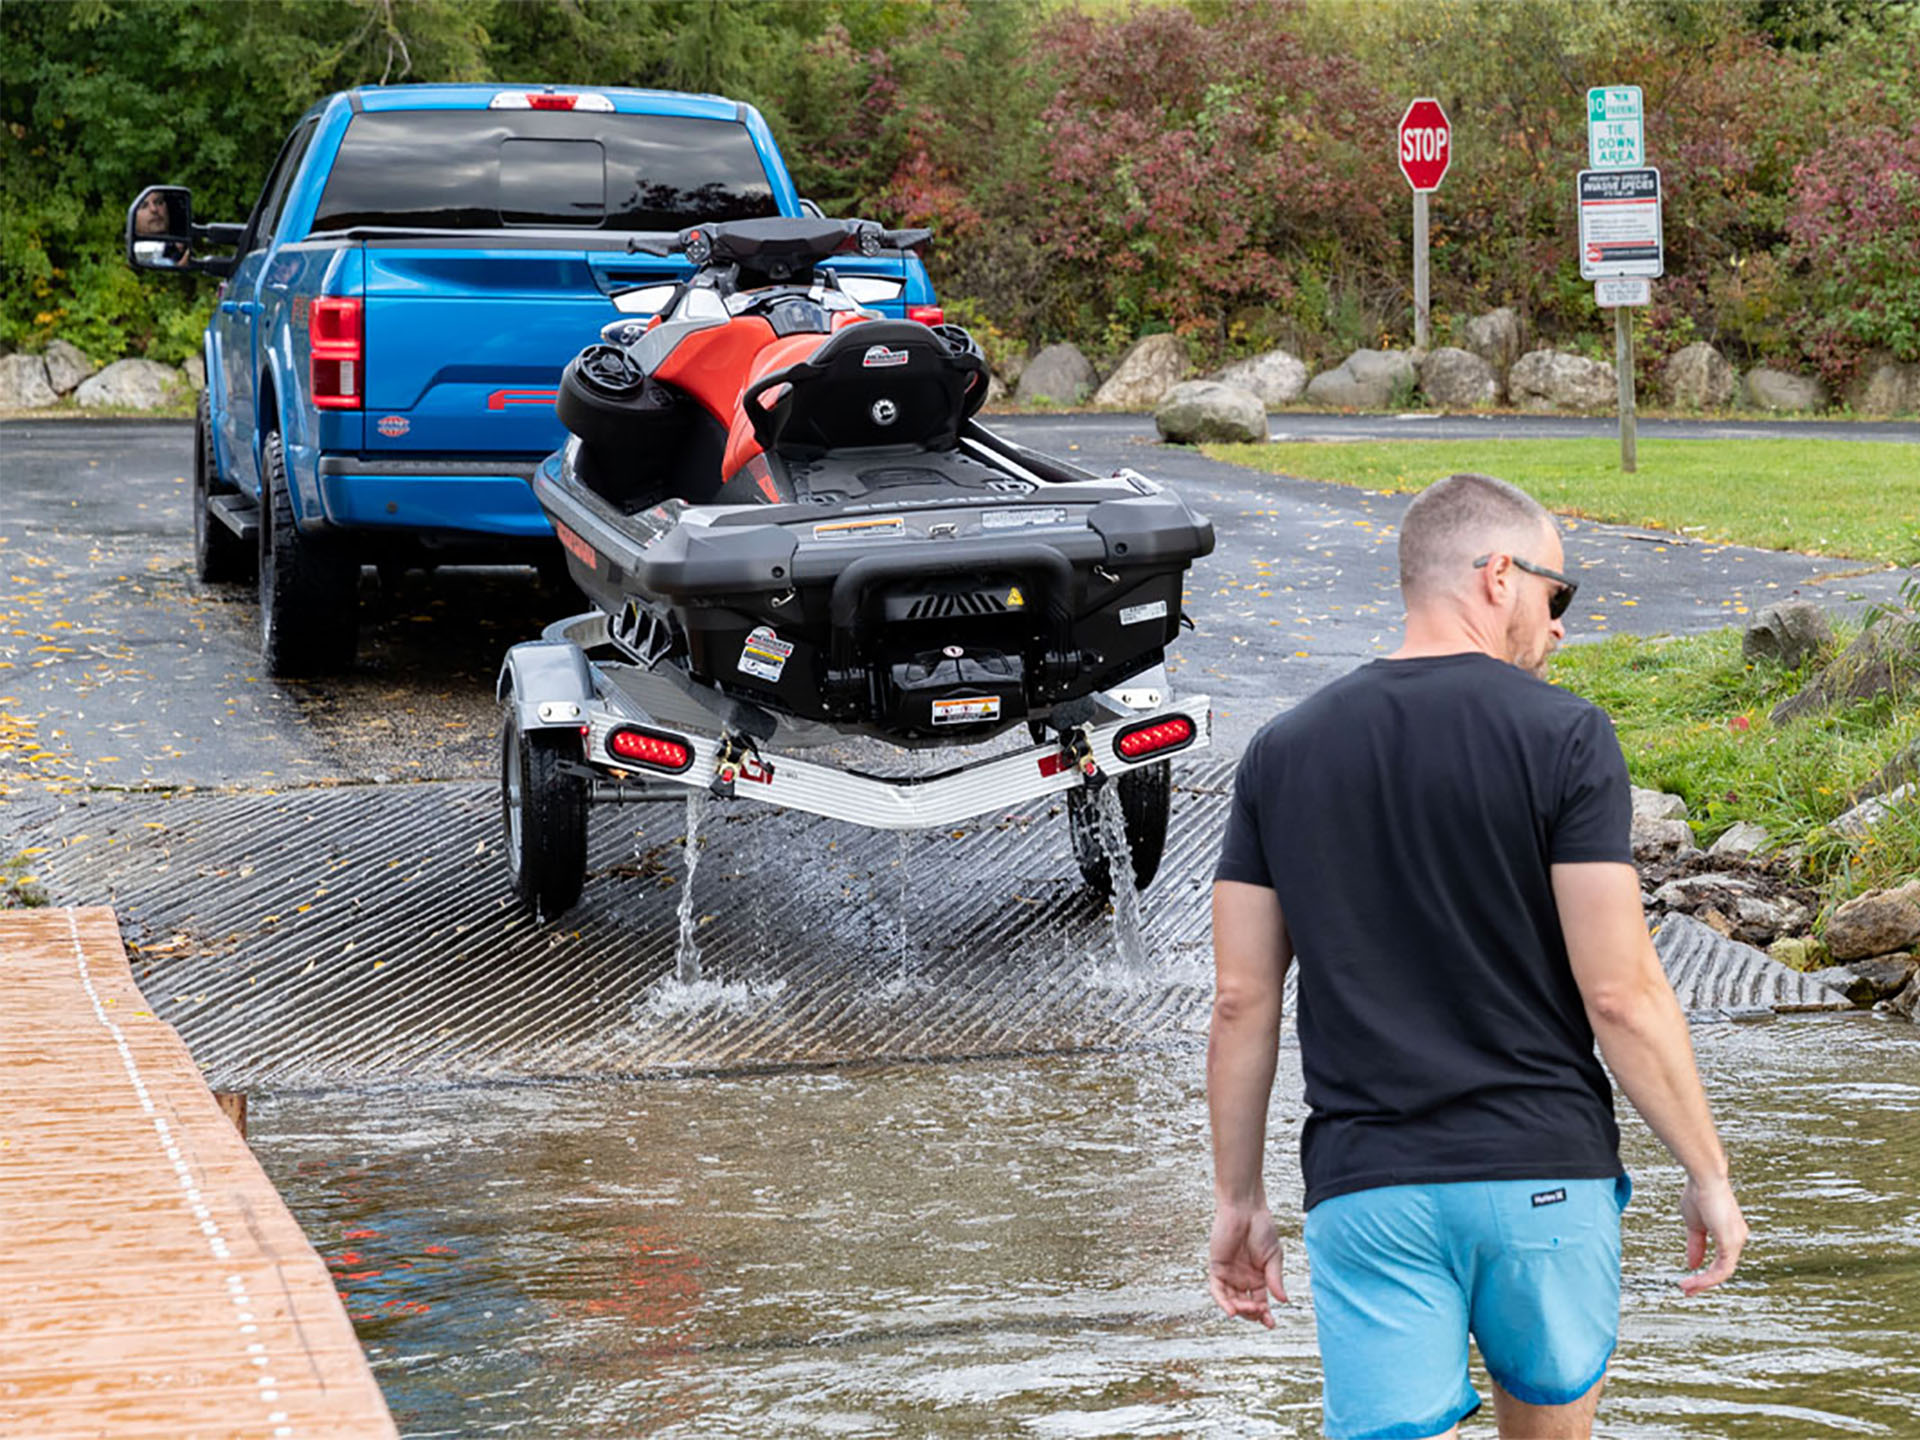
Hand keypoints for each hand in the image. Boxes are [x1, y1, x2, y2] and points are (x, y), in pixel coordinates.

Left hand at [1208, 1202, 1286, 1325]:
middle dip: (1253, 1313)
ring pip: (1232, 1300)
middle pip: (1245, 1305)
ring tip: (1250, 1309)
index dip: (1265, 1315)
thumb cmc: (1261, 1228)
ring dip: (1240, 1309)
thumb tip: (1283, 1300)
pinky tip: (1232, 1311)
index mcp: (1259, 1277)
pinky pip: (1217, 1290)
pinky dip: (1223, 1302)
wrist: (1246, 1209)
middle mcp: (1243, 1278)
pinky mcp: (1217, 1267)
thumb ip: (1275, 1279)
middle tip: (1261, 1311)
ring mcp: (1229, 1274)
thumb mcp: (1273, 1257)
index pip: (1261, 1303)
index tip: (1271, 1325)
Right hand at [1678, 1173, 1746, 1294]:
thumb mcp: (1694, 1225)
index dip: (1704, 1273)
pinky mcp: (1731, 1243)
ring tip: (1686, 1288)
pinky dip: (1707, 1278)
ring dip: (1703, 1283)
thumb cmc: (1698, 1193)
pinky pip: (1722, 1269)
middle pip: (1723, 1269)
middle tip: (1687, 1290)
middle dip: (1704, 1282)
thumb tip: (1693, 1264)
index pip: (1720, 1260)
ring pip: (1723, 1272)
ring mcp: (1737, 1241)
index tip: (1688, 1281)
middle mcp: (1738, 1239)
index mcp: (1730, 1234)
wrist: (1704, 1178)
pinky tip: (1692, 1280)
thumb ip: (1696, 1245)